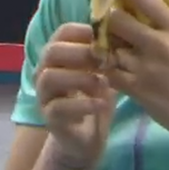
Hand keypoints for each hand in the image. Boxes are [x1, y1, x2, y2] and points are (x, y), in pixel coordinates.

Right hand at [35, 23, 115, 164]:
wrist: (87, 138)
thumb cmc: (95, 99)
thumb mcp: (104, 74)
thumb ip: (108, 55)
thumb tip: (125, 31)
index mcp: (58, 56)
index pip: (62, 32)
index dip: (83, 31)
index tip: (104, 39)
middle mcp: (45, 72)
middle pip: (52, 51)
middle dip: (80, 53)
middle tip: (104, 61)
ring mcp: (44, 96)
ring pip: (50, 77)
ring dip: (80, 77)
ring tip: (103, 83)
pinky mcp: (49, 118)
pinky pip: (59, 107)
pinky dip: (83, 104)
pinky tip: (101, 104)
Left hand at [102, 0, 168, 148]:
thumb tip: (148, 5)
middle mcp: (160, 44)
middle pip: (119, 21)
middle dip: (108, 21)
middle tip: (105, 23)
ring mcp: (146, 68)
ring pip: (111, 48)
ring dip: (106, 47)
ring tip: (107, 49)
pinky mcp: (138, 89)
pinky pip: (110, 73)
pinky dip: (108, 70)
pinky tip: (112, 70)